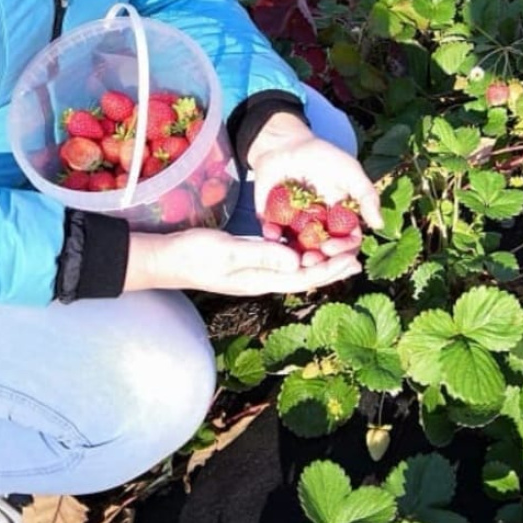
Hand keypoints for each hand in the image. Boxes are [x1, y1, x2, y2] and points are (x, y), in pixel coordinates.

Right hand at [124, 228, 360, 295]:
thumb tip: (297, 262)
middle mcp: (261, 279)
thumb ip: (262, 256)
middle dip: (331, 266)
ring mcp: (254, 271)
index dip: (330, 270)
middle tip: (357, 255)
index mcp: (260, 280)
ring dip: (317, 259)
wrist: (165, 257)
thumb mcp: (228, 252)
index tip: (353, 260)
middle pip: (304, 275)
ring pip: (294, 268)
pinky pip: (281, 259)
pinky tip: (306, 242)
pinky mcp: (248, 260)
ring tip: (339, 249)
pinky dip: (299, 252)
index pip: (304, 278)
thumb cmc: (193, 254)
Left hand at [247, 112, 382, 257]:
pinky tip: (273, 234)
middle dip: (319, 260)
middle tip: (310, 261)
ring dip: (296, 257)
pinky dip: (272, 237)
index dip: (342, 249)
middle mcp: (319, 226)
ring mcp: (296, 225)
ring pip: (298, 251)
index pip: (346, 242)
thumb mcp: (350, 172)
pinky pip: (272, 235)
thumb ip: (366, 196)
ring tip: (292, 258)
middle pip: (323, 253)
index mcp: (339, 218)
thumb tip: (379, 224)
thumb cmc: (322, 155)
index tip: (331, 248)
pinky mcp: (273, 220)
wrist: (286, 142)